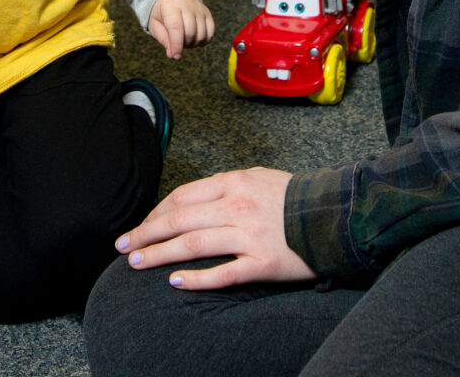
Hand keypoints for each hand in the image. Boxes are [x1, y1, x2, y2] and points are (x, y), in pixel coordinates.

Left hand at [114, 167, 316, 290]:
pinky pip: (222, 273)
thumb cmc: (296, 197)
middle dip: (145, 234)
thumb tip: (193, 202)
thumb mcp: (258, 178)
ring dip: (159, 254)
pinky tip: (176, 282)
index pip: (181, 198)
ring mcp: (248, 236)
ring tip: (137, 263)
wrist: (336, 214)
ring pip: (192, 245)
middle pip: (178, 221)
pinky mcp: (262, 264)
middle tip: (123, 247)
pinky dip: (196, 278)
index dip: (155, 213)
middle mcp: (236, 207)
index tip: (140, 226)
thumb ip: (226, 187)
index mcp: (233, 183)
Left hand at [147, 0, 213, 58]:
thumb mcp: (155, 25)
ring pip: (202, 34)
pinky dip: (204, 40)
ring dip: (193, 43)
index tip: (175, 56)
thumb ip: (164, 40)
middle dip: (184, 45)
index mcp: (170, 6)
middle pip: (190, 32)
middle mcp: (187, 5)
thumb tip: (173, 55)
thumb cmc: (161, 13)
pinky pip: (211, 31)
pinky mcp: (207, 13)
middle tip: (177, 44)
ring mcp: (199, 8)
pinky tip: (195, 39)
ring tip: (184, 40)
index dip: (177, 44)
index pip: (176, 27)